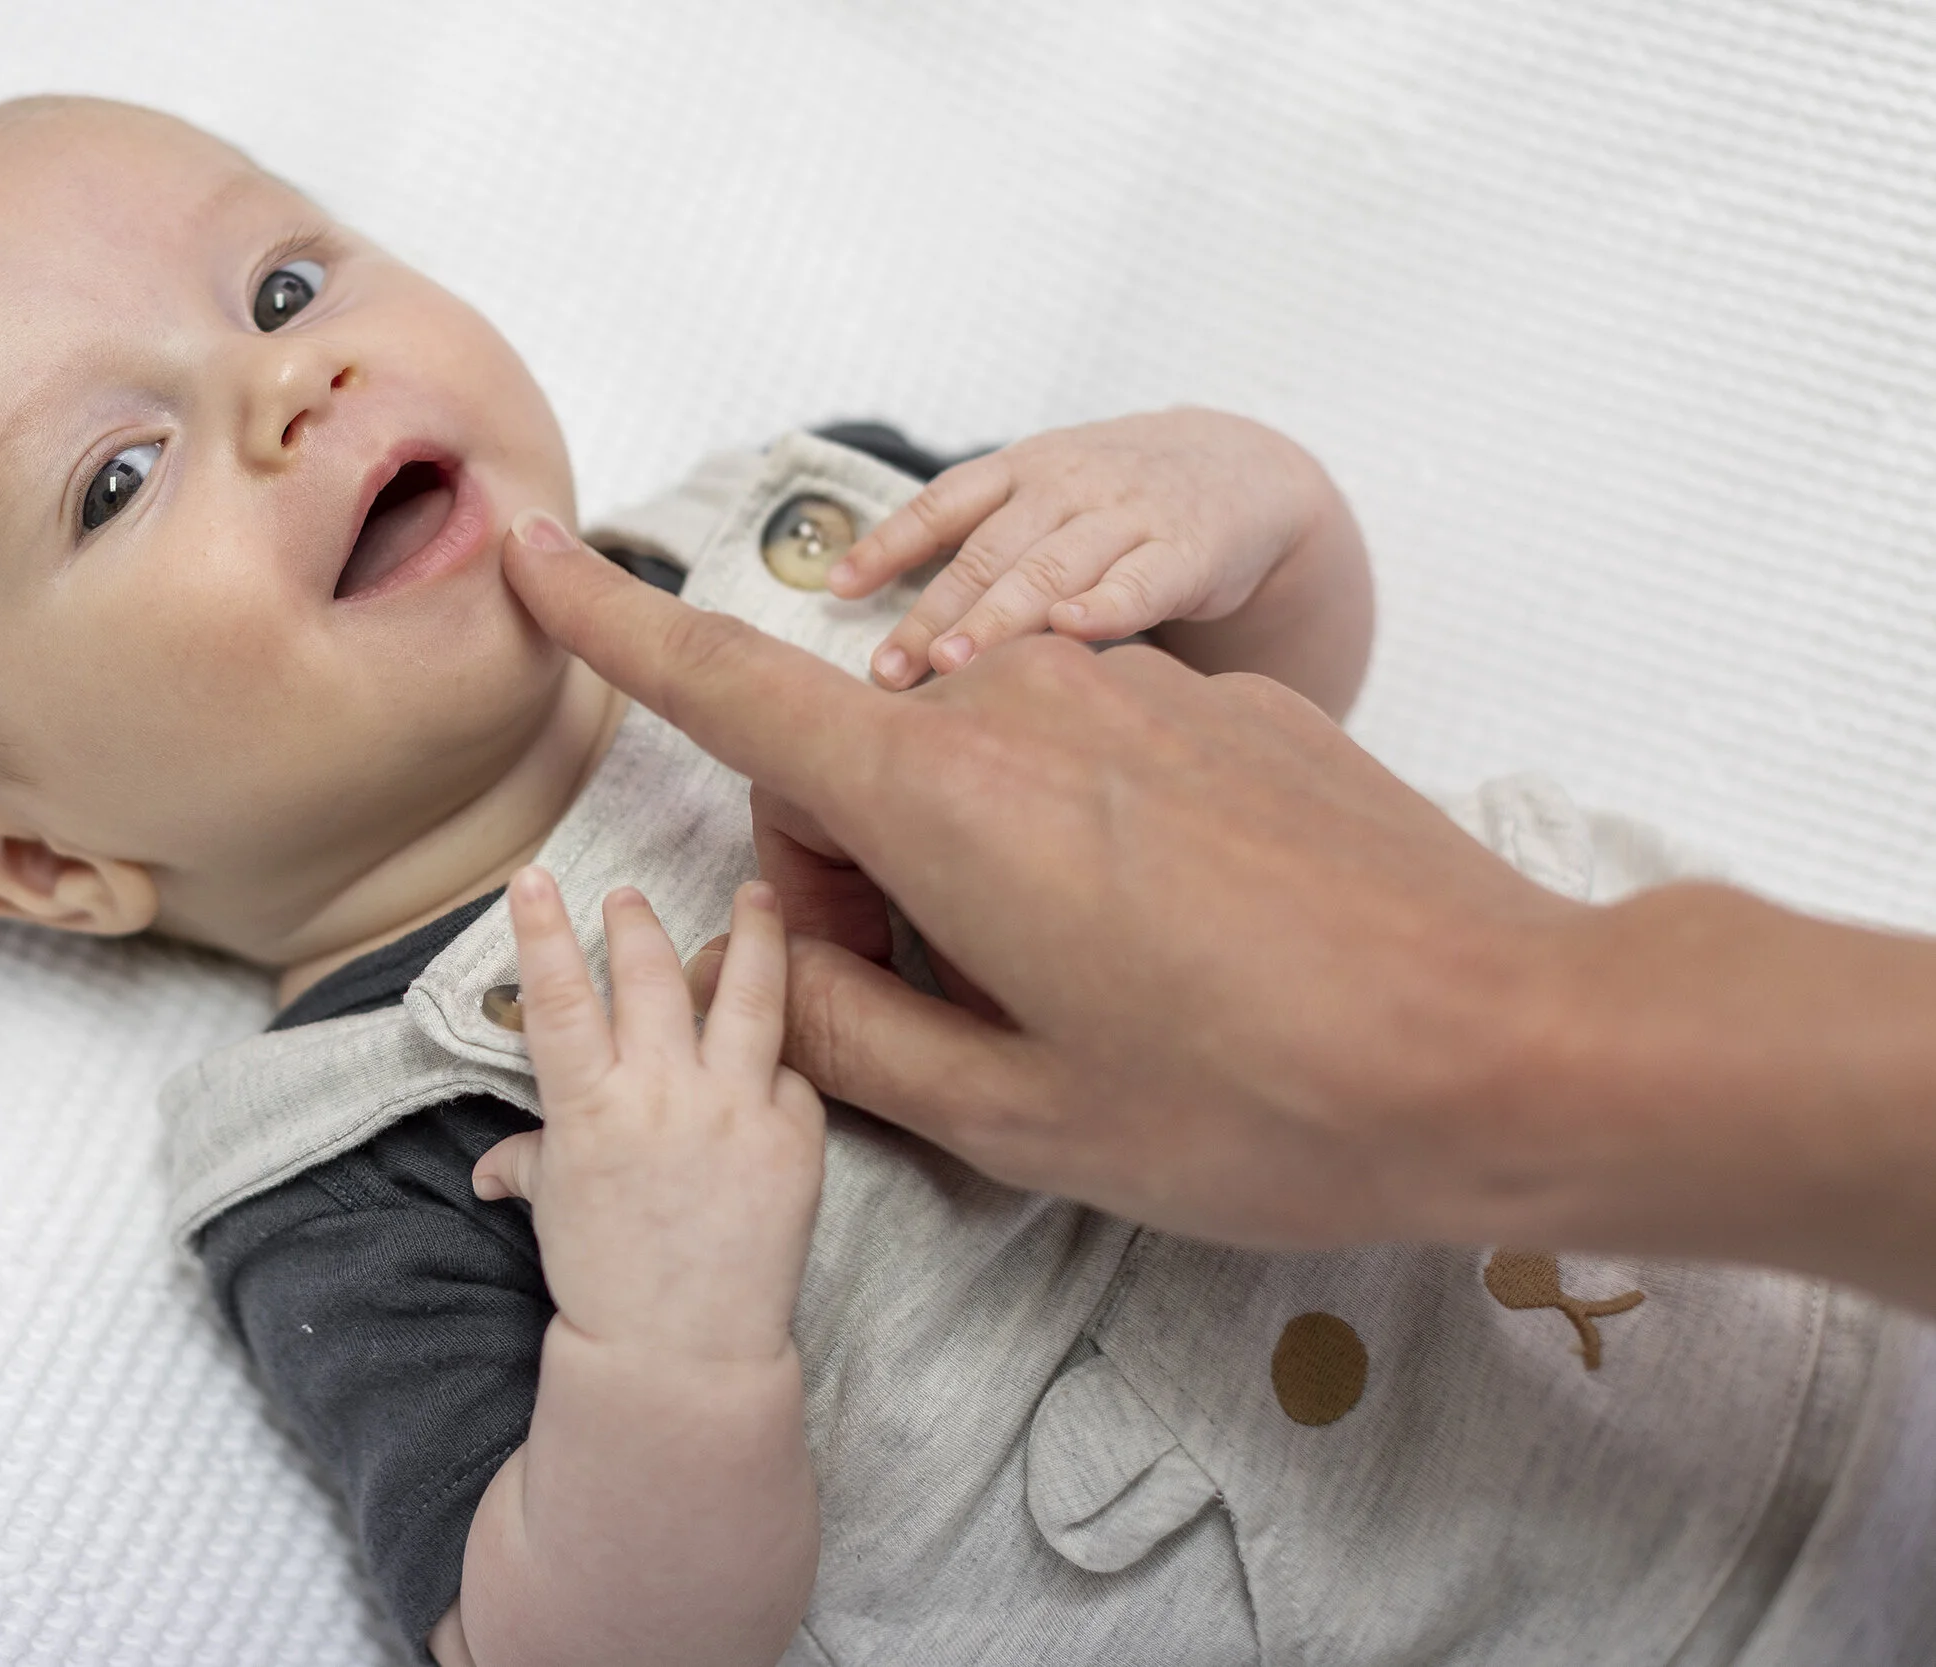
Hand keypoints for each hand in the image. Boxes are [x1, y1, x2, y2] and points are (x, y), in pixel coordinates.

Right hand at [473, 870, 824, 1361]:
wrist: (683, 1357)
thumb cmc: (607, 1284)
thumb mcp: (556, 1211)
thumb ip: (533, 1164)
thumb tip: (495, 1166)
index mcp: (591, 1106)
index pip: (560, 995)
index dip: (541, 931)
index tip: (533, 878)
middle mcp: (663, 1092)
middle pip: (651, 974)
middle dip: (635, 925)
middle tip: (629, 899)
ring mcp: (736, 1107)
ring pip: (748, 991)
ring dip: (749, 933)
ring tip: (756, 892)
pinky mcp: (796, 1133)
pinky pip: (789, 1071)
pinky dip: (776, 1058)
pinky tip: (775, 1046)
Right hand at [504, 511, 1935, 1314]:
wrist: (1514, 1041)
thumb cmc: (1259, 1106)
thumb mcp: (1014, 1117)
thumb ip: (842, 1025)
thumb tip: (768, 950)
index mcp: (944, 796)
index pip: (728, 686)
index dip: (611, 620)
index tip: (526, 548)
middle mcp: (1019, 698)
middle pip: (854, 755)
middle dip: (855, 868)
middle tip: (963, 1011)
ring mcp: (1127, 683)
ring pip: (967, 752)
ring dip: (967, 857)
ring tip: (1093, 989)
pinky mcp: (1213, 693)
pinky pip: (1074, 743)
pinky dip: (1065, 831)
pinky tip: (1176, 939)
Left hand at [832, 410, 1370, 716]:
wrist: (1244, 471)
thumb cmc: (1116, 501)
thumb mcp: (1044, 498)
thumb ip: (974, 539)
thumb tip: (860, 597)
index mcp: (1024, 470)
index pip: (943, 504)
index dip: (888, 544)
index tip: (837, 590)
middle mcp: (1069, 484)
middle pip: (989, 552)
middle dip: (932, 614)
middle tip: (887, 672)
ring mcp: (1129, 515)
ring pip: (1052, 569)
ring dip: (998, 619)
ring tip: (951, 665)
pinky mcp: (1188, 551)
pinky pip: (1141, 580)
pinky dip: (1105, 605)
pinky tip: (1071, 631)